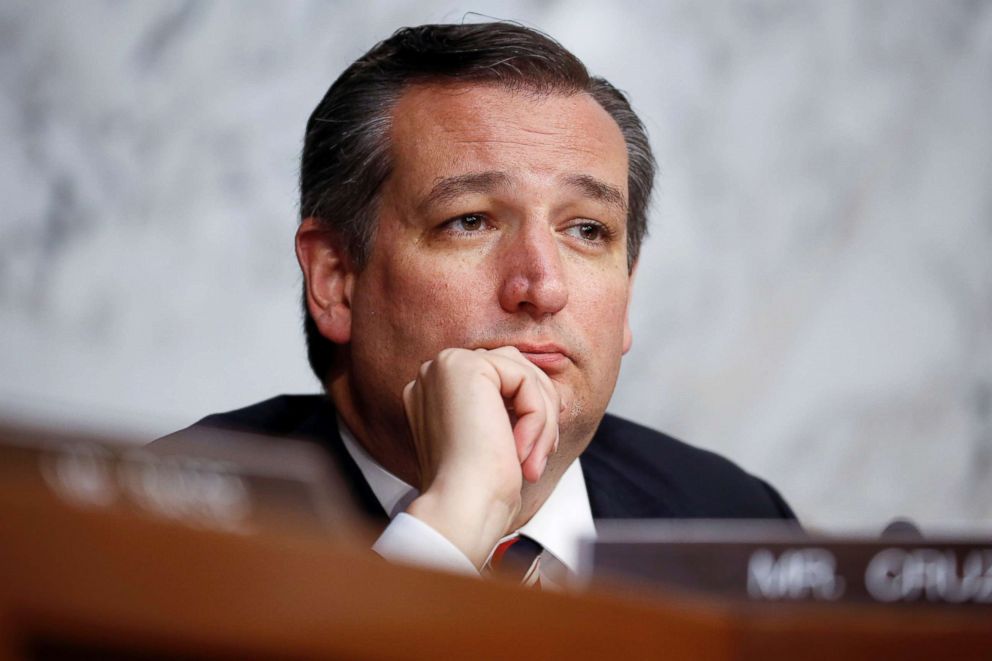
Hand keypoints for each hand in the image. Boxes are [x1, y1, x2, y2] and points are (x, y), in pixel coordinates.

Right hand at [402, 346, 560, 568]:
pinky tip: (520, 450)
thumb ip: (506, 404)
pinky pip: (526, 381)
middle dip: (539, 411)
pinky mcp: (466, 366)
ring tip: (533, 457)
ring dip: (542, 417)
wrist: (462, 508)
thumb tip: (546, 391)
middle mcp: (436, 372)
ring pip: (524, 373)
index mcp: (436, 390)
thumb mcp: (493, 435)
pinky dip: (537, 418)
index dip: (528, 409)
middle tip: (540, 454)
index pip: (499, 377)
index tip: (536, 449)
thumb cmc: (478, 487)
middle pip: (514, 368)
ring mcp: (447, 366)